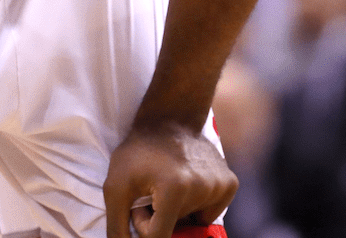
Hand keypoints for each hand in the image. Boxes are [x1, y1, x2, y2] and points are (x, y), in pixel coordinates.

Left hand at [104, 121, 237, 237]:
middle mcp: (204, 188)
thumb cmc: (138, 152)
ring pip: (192, 221)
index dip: (143, 224)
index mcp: (175, 188)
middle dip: (159, 216)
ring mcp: (220, 185)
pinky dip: (196, 206)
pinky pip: (209, 213)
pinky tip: (188, 185)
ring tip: (168, 183)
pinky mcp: (230, 184)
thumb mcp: (116, 186)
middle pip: (176, 227)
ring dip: (176, 210)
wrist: (170, 118)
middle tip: (152, 189)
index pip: (158, 237)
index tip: (139, 206)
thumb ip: (117, 226)